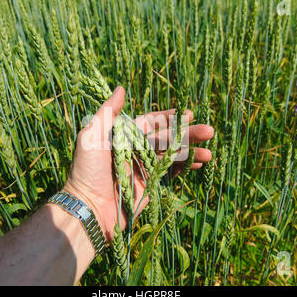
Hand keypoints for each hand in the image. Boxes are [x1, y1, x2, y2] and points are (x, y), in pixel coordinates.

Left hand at [62, 87, 213, 240]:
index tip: (188, 113)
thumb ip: (107, 113)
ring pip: (172, 155)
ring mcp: (143, 167)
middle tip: (209, 131)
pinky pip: (170, 172)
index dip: (168, 118)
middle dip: (187, 134)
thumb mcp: (91, 137)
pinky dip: (185, 167)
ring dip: (191, 152)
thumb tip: (121, 88)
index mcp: (123, 135)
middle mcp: (135, 149)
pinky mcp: (149, 184)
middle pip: (166, 138)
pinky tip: (199, 164)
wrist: (89, 208)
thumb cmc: (87, 171)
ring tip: (209, 152)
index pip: (150, 122)